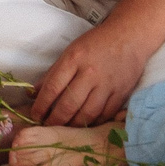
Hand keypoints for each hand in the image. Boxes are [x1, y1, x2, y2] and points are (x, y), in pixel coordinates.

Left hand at [29, 22, 153, 127]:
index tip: (35, 115)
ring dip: (72, 126)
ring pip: (87, 114)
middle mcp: (91, 73)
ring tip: (64, 128)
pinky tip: (84, 124)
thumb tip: (34, 93)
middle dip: (55, 120)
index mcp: (75, 59)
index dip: (41, 105)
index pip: (52, 88)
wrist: (130, 36)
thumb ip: (53, 73)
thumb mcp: (71, 51)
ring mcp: (107, 85)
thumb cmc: (96, 43)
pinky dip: (92, 123)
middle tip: (48, 127)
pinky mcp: (121, 94)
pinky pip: (104, 115)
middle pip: (68, 105)